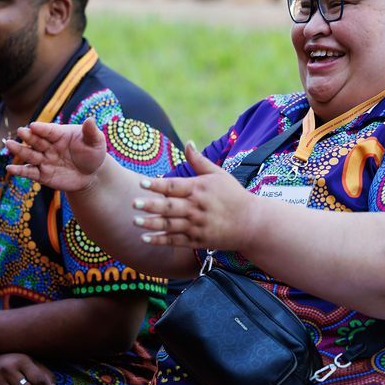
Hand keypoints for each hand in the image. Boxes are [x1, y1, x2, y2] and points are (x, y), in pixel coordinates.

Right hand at [5, 118, 106, 192]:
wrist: (91, 175)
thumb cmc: (93, 154)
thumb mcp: (96, 142)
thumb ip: (91, 132)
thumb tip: (90, 120)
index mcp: (60, 134)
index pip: (49, 130)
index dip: (42, 128)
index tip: (33, 126)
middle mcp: (49, 146)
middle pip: (36, 140)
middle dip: (28, 136)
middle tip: (20, 131)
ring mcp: (45, 160)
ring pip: (30, 154)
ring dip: (19, 150)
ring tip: (9, 144)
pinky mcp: (43, 175)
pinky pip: (30, 172)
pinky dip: (20, 171)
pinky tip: (10, 168)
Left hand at [132, 141, 257, 249]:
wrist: (252, 223)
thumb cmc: (233, 195)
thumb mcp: (219, 175)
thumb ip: (199, 161)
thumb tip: (188, 143)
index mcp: (199, 189)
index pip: (174, 186)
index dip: (157, 185)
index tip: (141, 182)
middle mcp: (196, 208)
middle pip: (169, 207)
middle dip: (151, 205)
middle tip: (133, 203)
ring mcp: (197, 226)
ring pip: (170, 225)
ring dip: (152, 224)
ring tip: (135, 221)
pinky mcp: (198, 241)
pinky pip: (176, 241)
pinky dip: (160, 240)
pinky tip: (145, 238)